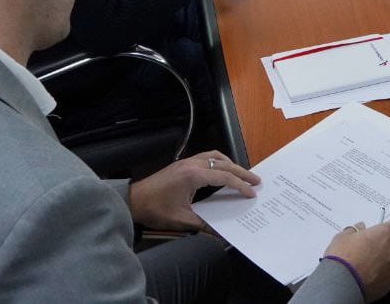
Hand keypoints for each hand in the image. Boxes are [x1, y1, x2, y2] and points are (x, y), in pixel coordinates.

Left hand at [128, 151, 258, 231]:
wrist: (133, 200)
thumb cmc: (155, 209)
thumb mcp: (180, 220)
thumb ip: (202, 225)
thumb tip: (219, 233)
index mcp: (192, 176)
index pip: (223, 177)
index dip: (240, 185)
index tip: (251, 193)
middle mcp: (192, 164)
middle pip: (223, 164)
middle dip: (242, 172)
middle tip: (256, 180)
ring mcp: (187, 162)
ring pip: (216, 156)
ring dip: (231, 164)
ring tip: (243, 174)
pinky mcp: (183, 163)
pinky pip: (207, 156)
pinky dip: (219, 161)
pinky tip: (223, 169)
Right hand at [322, 220, 389, 301]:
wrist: (341, 283)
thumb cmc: (343, 258)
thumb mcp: (343, 236)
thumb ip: (354, 230)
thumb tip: (358, 229)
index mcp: (383, 235)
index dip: (386, 227)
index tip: (379, 230)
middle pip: (389, 245)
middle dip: (379, 247)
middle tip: (363, 250)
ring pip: (386, 263)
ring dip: (377, 263)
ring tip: (360, 266)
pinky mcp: (387, 285)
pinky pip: (383, 278)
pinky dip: (376, 277)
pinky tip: (362, 277)